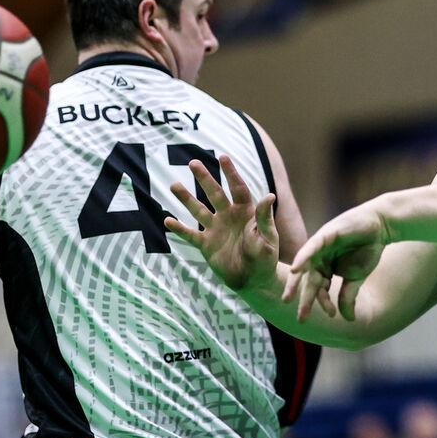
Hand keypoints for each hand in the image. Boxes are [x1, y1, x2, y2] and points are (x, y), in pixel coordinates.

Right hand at [164, 155, 279, 290]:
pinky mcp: (206, 245)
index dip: (230, 173)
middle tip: (192, 162)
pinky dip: (179, 228)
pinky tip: (167, 219)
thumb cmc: (266, 258)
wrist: (254, 280)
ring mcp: (215, 229)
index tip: (222, 157)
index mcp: (245, 212)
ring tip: (173, 185)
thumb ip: (265, 218)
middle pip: (214, 194)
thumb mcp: (268, 238)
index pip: (237, 188)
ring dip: (186, 198)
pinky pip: (190, 235)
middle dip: (204, 178)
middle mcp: (228, 216)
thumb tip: (269, 196)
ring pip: (198, 210)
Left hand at [284, 201, 389, 320]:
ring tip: (288, 298)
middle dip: (303, 299)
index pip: (320, 289)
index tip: (331, 315)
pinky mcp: (324, 235)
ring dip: (295, 283)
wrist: (379, 228)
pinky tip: (295, 271)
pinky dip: (302, 259)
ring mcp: (319, 247)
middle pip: (309, 281)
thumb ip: (348, 296)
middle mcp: (319, 259)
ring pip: (305, 267)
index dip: (324, 302)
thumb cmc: (367, 249)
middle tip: (300, 318)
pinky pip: (310, 249)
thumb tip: (348, 320)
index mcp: (325, 269)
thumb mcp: (357, 277)